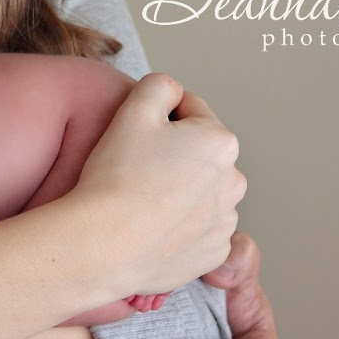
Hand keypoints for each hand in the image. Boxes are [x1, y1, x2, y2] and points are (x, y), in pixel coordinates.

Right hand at [73, 74, 244, 295]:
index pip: (190, 110)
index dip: (158, 117)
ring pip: (199, 191)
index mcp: (220, 141)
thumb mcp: (133, 109)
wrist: (105, 243)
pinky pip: (197, 228)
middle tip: (136, 167)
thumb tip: (172, 92)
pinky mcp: (212, 252)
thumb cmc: (119, 176)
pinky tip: (152, 225)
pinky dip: (179, 225)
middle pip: (198, 153)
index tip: (136, 135)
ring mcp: (225, 221)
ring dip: (178, 189)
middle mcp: (233, 181)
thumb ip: (160, 85)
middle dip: (173, 154)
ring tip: (142, 199)